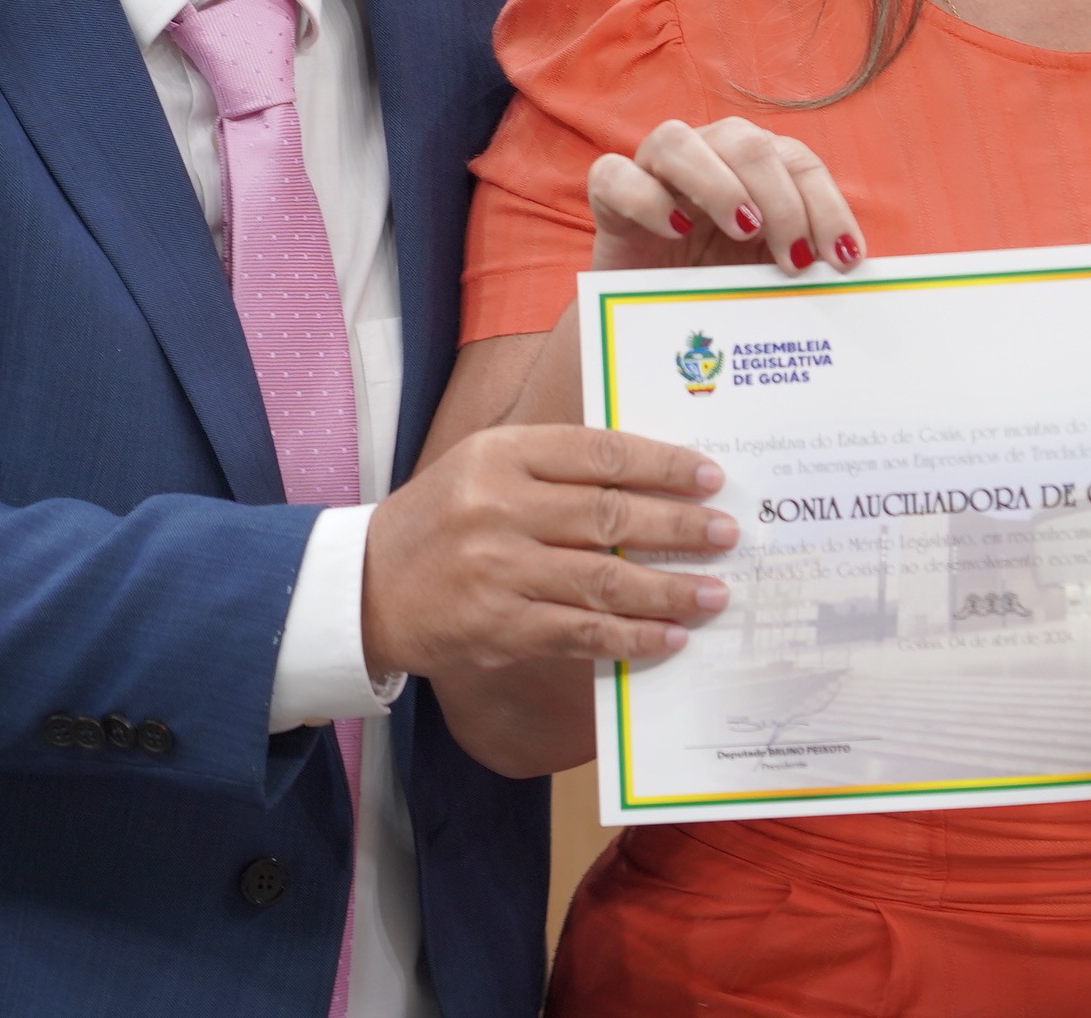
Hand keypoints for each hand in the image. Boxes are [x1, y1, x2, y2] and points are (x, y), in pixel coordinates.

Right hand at [362, 424, 734, 677]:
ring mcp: (498, 570)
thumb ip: (557, 467)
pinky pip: (581, 632)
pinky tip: (669, 638)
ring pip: (604, 580)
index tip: (710, 477)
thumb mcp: (485, 467)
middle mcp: (499, 507)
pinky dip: (632, 638)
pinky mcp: (498, 626)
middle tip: (727, 534)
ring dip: (668, 590)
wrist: (363, 588)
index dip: (663, 464)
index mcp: (501, 454)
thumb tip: (652, 480)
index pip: (599, 452)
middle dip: (679, 527)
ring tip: (713, 593)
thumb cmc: (442, 520)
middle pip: (610, 514)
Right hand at [587, 117, 864, 277]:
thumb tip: (854, 271)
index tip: (845, 258)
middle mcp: (707, 156)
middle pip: (747, 142)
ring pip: (677, 140)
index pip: (798, 162)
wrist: (650, 328)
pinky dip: (647, 198)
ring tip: (744, 231)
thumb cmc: (718, 291)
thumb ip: (806, 264)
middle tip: (794, 258)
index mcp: (754, 169)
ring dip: (719, 184)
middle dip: (781, 198)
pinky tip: (674, 231)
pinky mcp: (609, 197)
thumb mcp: (769, 277)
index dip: (827, 205)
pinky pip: (615, 175)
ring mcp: (653, 171)